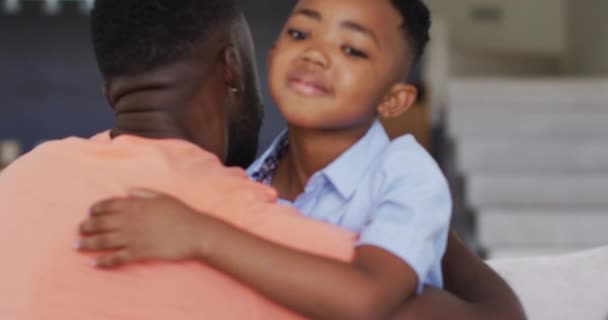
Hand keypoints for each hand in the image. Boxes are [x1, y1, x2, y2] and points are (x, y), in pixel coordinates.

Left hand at [77, 189, 214, 267]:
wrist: (194, 232)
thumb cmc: (180, 213)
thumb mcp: (162, 196)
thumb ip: (143, 192)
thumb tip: (128, 190)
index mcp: (136, 205)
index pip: (108, 205)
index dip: (95, 209)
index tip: (89, 212)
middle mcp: (130, 221)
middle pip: (101, 223)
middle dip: (86, 226)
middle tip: (79, 230)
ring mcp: (133, 237)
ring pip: (104, 241)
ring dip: (88, 244)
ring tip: (77, 246)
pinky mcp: (139, 252)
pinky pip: (117, 258)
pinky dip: (103, 262)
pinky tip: (94, 264)